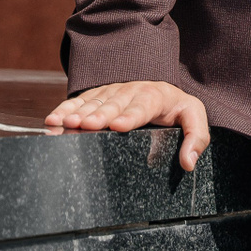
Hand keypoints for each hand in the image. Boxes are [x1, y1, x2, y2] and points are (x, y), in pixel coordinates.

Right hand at [44, 80, 210, 171]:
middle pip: (114, 103)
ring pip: (95, 101)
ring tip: (66, 123)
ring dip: (79, 112)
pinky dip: (66, 108)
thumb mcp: (194, 117)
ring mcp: (113, 91)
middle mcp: (131, 90)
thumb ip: (196, 138)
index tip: (119, 126)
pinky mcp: (99, 95)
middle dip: (100, 114)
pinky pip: (81, 100)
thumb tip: (188, 163)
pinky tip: (53, 119)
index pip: (143, 105)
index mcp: (156, 96)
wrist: (161, 87)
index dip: (130, 115)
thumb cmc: (177, 108)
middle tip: (86, 125)